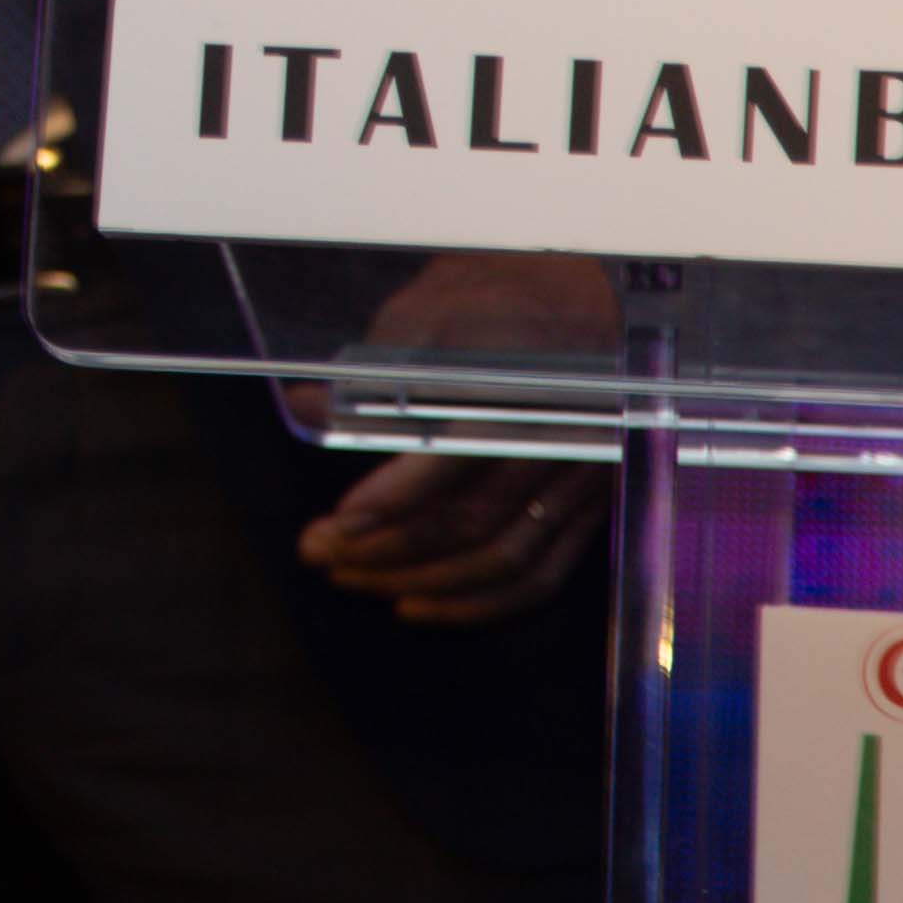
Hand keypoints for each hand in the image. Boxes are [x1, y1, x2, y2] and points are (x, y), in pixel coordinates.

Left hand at [286, 250, 621, 627]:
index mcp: (522, 384)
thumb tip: (304, 407)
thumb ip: (375, 364)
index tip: (338, 522)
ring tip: (353, 578)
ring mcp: (581, 481)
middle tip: (320, 554)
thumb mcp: (434, 304)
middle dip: (387, 548)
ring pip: (501, 559)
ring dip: (421, 581)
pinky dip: (477, 604)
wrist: (597, 303)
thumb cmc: (506, 298)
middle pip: (473, 520)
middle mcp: (559, 439)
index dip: (394, 499)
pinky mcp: (589, 509)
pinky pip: (538, 577)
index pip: (457, 457)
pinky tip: (418, 604)